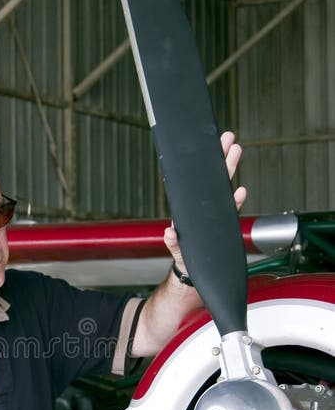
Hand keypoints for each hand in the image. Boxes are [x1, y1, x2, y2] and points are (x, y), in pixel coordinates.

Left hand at [164, 130, 246, 266]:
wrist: (194, 271)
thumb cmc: (183, 256)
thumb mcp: (176, 249)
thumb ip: (172, 242)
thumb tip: (169, 232)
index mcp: (189, 208)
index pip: (195, 182)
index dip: (200, 165)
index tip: (205, 147)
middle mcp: (203, 208)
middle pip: (212, 178)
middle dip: (220, 157)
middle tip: (226, 138)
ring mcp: (214, 213)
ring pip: (223, 187)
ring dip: (229, 168)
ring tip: (236, 149)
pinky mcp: (224, 223)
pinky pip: (231, 209)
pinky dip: (236, 199)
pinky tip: (241, 190)